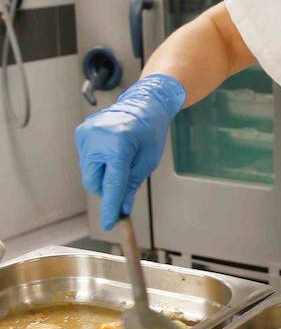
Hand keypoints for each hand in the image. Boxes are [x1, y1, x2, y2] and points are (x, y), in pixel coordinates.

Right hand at [75, 74, 186, 231]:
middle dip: (107, 188)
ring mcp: (86, 134)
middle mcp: (97, 138)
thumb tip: (121, 208)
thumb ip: (131, 185)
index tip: (109, 224)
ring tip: (122, 158)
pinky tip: (112, 151)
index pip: (111, 184)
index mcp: (118, 144)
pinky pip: (87, 160)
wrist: (144, 104)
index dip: (110, 206)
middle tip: (124, 181)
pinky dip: (99, 163)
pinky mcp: (81, 133)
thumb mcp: (147, 161)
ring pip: (89, 173)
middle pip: (94, 181)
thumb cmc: (150, 131)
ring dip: (103, 174)